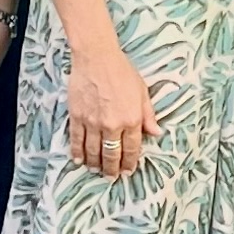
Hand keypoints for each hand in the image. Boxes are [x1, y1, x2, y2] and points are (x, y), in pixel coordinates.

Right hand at [66, 41, 158, 179]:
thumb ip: (148, 115)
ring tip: (97, 169)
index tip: (128, 170)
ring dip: (96, 164)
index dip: (130, 163)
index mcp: (131, 119)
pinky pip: (77, 140)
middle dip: (112, 168)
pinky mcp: (77, 117)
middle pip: (112, 154)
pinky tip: (79, 160)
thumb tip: (156, 133)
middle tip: (112, 176)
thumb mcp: (142, 91)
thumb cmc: (122, 71)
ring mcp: (93, 122)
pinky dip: (77, 153)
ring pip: (94, 151)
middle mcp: (112, 125)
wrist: (97, 57)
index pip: (132, 149)